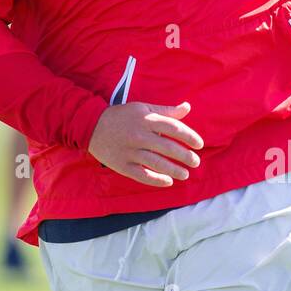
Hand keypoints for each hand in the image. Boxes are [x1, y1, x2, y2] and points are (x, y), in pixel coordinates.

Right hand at [87, 101, 202, 186]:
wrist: (91, 126)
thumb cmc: (121, 116)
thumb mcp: (143, 109)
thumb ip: (166, 111)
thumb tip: (187, 108)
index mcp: (146, 120)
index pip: (174, 129)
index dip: (190, 137)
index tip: (199, 145)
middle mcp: (139, 136)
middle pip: (168, 148)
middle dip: (185, 156)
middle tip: (195, 162)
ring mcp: (130, 152)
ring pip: (157, 163)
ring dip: (174, 170)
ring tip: (185, 174)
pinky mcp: (122, 165)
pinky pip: (142, 175)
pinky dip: (156, 180)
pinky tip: (168, 182)